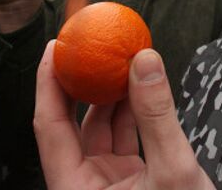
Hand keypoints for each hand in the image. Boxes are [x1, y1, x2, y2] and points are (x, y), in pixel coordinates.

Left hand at [34, 42, 214, 189]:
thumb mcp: (172, 172)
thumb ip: (156, 116)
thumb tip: (145, 61)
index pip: (49, 126)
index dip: (49, 83)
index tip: (55, 47)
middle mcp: (85, 184)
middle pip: (73, 123)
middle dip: (83, 83)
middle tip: (89, 45)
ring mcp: (107, 182)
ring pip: (101, 128)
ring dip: (113, 94)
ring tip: (123, 61)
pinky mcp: (129, 179)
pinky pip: (124, 136)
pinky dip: (133, 111)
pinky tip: (141, 87)